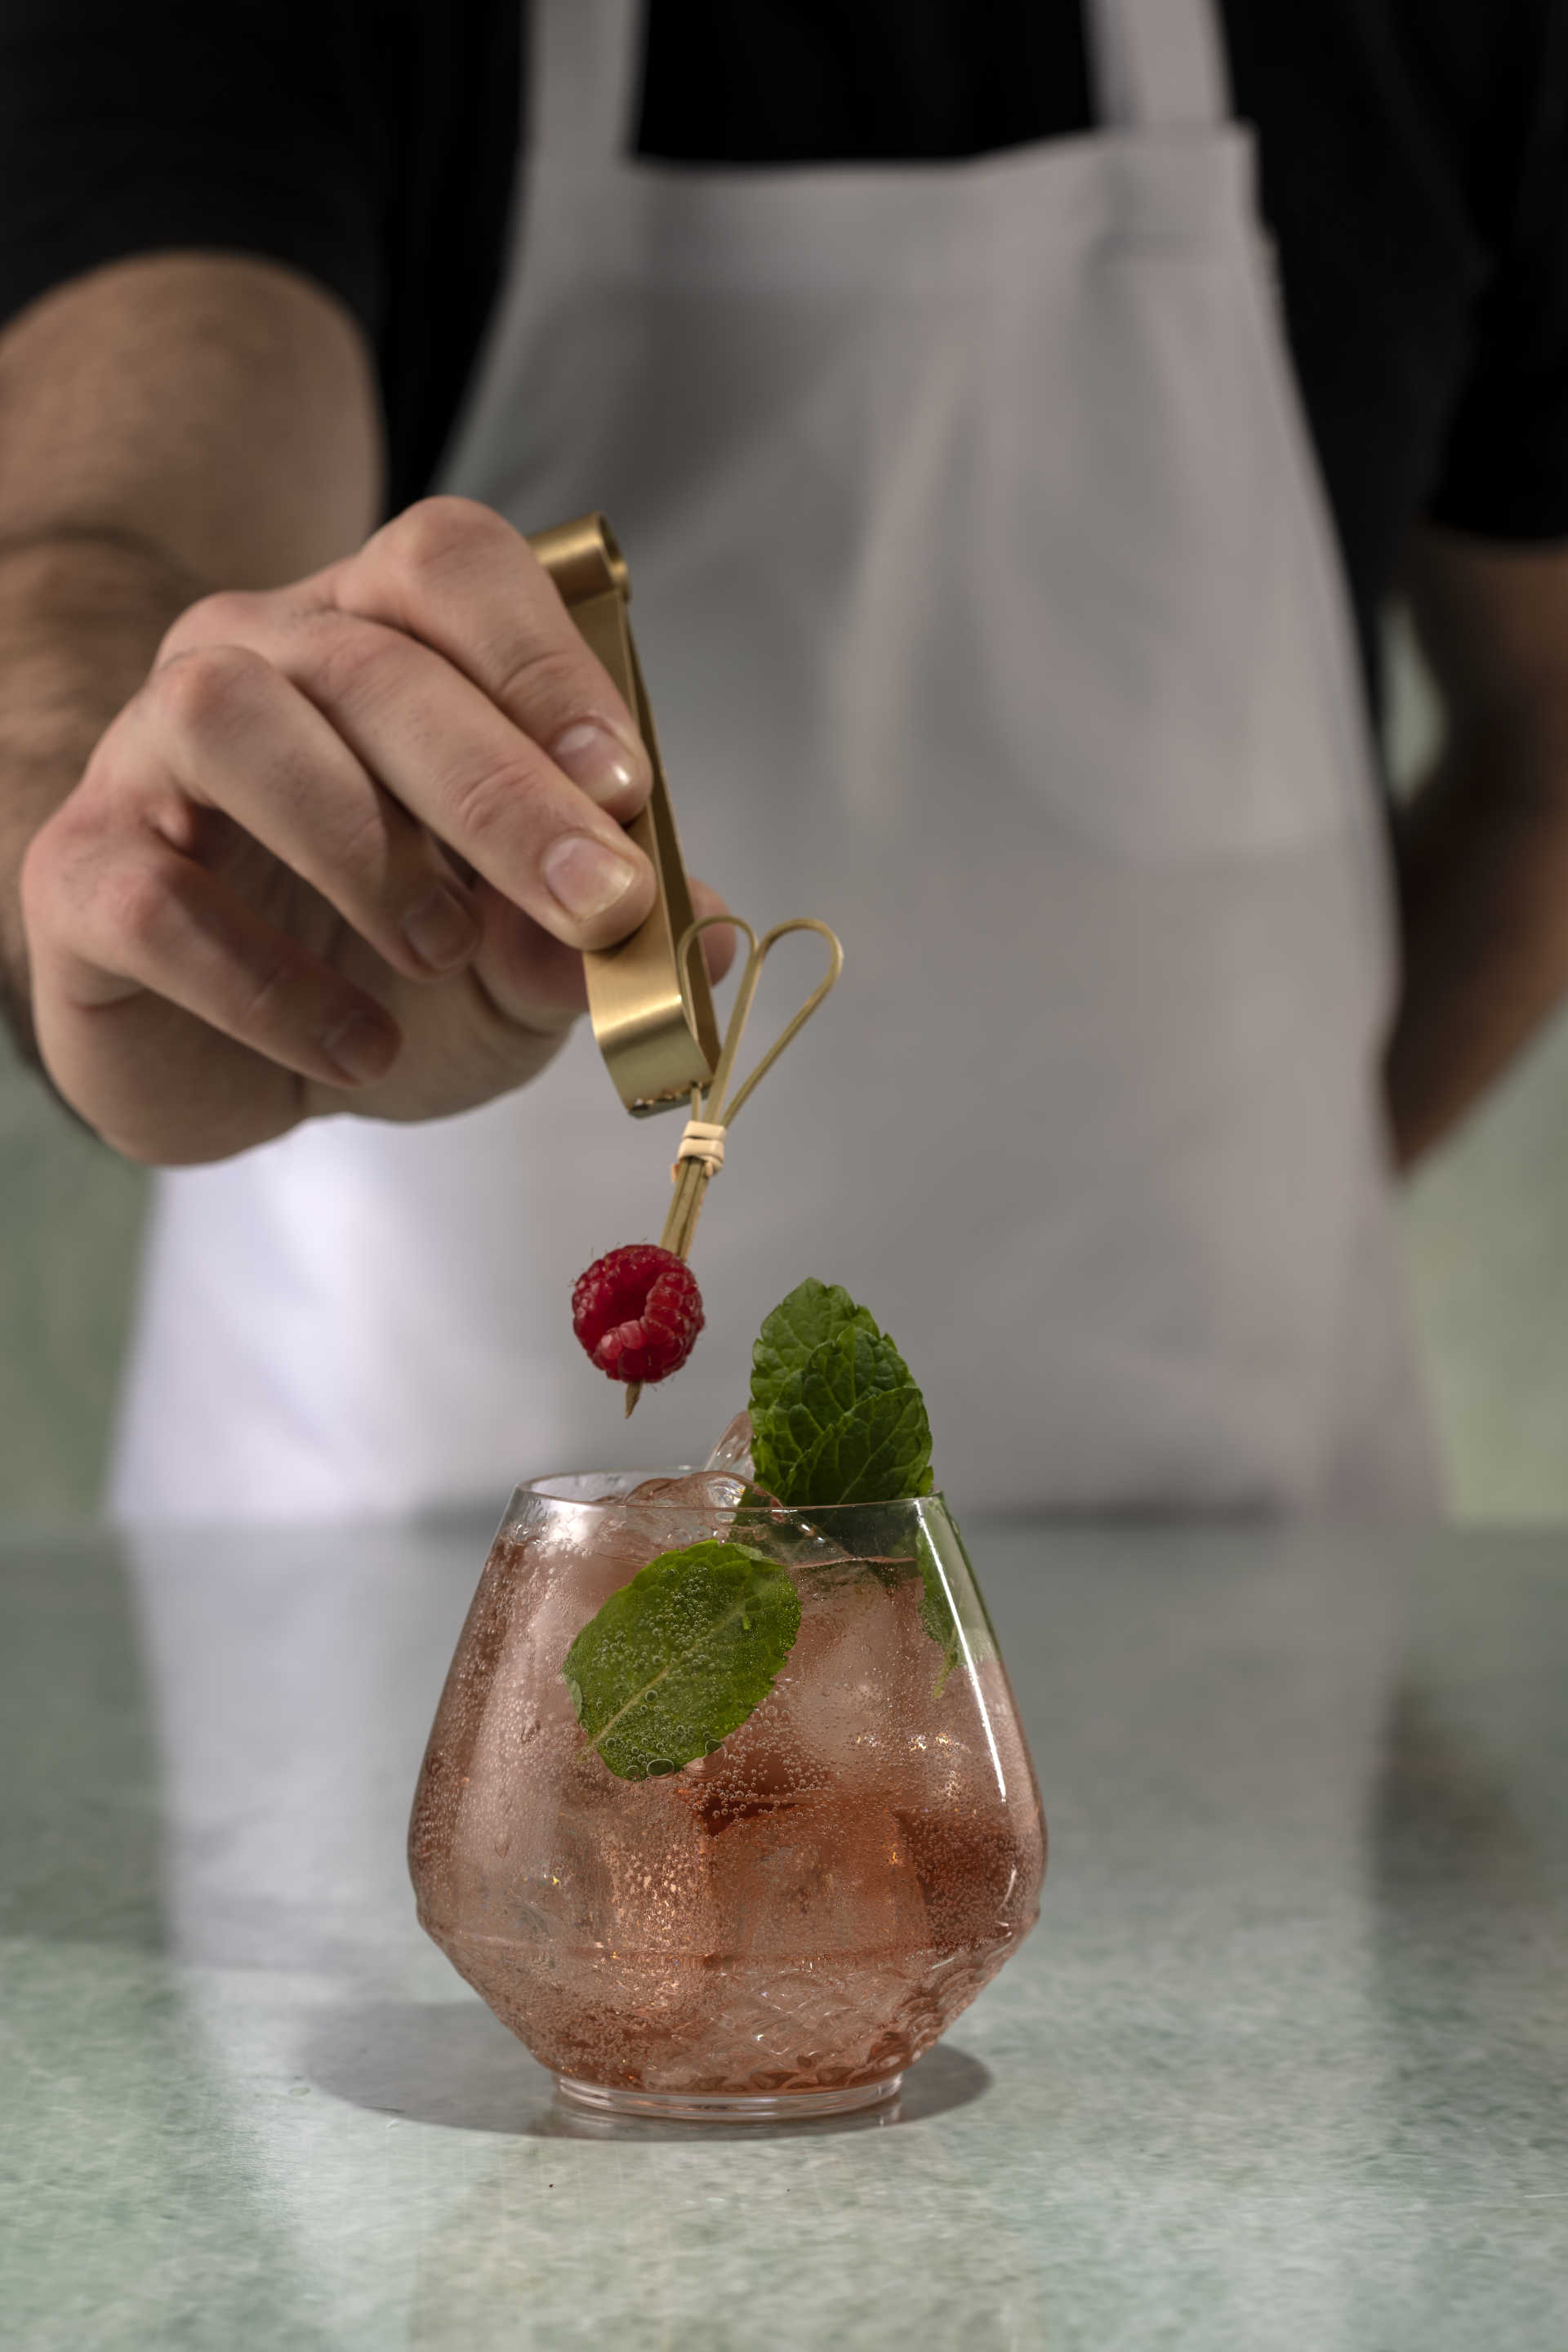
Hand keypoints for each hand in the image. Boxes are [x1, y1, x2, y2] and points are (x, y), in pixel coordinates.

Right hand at [21, 497, 729, 1161]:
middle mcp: (253, 660)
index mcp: (376, 638)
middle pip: (366, 659)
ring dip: (363, 845)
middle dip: (499, 788)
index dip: (542, 665)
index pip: (449, 566)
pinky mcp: (78, 875)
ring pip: (228, 719)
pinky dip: (272, 986)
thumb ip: (597, 937)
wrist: (253, 1073)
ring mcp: (147, 758)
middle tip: (593, 904)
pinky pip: (155, 897)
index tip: (627, 791)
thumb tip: (701, 936)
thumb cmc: (394, 974)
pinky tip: (355, 1049)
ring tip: (441, 954)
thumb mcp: (526, 964)